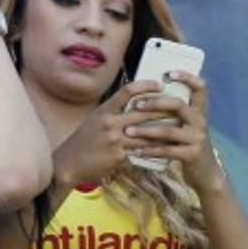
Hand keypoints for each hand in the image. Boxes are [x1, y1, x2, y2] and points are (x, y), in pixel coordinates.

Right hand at [52, 79, 169, 186]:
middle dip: (164, 110)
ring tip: (178, 128)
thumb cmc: (83, 141)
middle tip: (179, 107)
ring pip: (147, 132)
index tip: (160, 85)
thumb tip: (133, 104)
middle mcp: (109, 122)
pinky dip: (153, 149)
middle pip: (143, 111)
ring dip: (164, 131)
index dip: (146, 86)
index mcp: (103, 110)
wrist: (68, 164)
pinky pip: (141, 150)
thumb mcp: (94, 121)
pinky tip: (164, 148)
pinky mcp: (119, 155)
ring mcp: (114, 139)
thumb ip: (113, 112)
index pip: (127, 91)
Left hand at [124, 71, 224, 189]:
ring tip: (128, 131)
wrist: (204, 172)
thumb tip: (146, 94)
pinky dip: (150, 150)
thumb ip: (173, 112)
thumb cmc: (187, 143)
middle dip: (155, 103)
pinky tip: (136, 151)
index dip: (187, 77)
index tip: (168, 73)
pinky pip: (167, 150)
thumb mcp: (185, 125)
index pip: (200, 87)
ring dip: (146, 131)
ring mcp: (198, 138)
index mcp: (199, 111)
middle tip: (136, 105)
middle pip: (178, 105)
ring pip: (169, 130)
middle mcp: (200, 121)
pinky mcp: (192, 154)